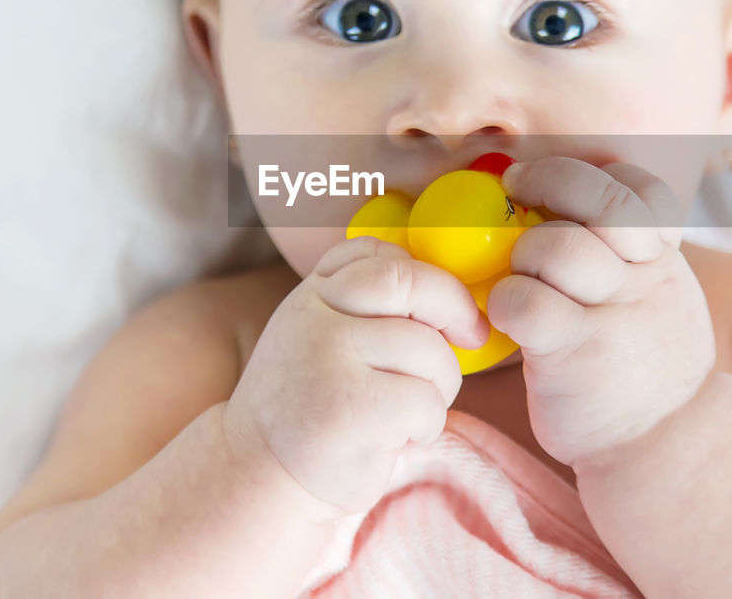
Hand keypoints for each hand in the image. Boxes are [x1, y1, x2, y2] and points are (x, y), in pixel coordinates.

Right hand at [223, 236, 487, 520]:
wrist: (260, 475)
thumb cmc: (310, 404)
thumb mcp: (320, 334)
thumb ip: (363, 300)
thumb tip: (452, 290)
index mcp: (310, 296)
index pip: (378, 255)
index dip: (426, 274)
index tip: (446, 307)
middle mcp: (314, 319)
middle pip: (411, 284)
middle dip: (455, 308)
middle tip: (471, 335)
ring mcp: (329, 361)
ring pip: (431, 350)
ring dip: (439, 386)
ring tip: (407, 411)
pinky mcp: (352, 410)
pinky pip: (427, 401)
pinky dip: (427, 425)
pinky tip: (397, 439)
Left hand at [491, 157, 715, 468]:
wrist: (667, 446)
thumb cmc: (642, 364)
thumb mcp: (657, 298)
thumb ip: (625, 256)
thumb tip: (555, 205)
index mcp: (663, 260)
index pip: (641, 189)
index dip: (590, 174)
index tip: (550, 183)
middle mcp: (646, 279)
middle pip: (602, 201)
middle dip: (548, 182)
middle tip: (516, 192)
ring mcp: (614, 315)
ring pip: (558, 245)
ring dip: (523, 252)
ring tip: (520, 278)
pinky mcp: (575, 353)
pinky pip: (526, 301)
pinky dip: (504, 300)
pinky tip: (507, 318)